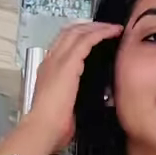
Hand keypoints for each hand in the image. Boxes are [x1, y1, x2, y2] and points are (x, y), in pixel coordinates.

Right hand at [2, 20, 121, 154]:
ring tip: (112, 28)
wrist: (43, 127)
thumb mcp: (63, 107)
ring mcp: (58, 60)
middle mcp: (51, 61)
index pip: (63, 45)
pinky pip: (87, 40)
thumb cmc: (51, 126)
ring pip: (78, 32)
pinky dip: (101, 33)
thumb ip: (72, 98)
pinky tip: (112, 32)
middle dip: (88, 27)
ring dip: (97, 27)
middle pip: (69, 32)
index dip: (78, 37)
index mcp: (48, 71)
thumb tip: (85, 101)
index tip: (93, 38)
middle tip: (105, 28)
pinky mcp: (68, 63)